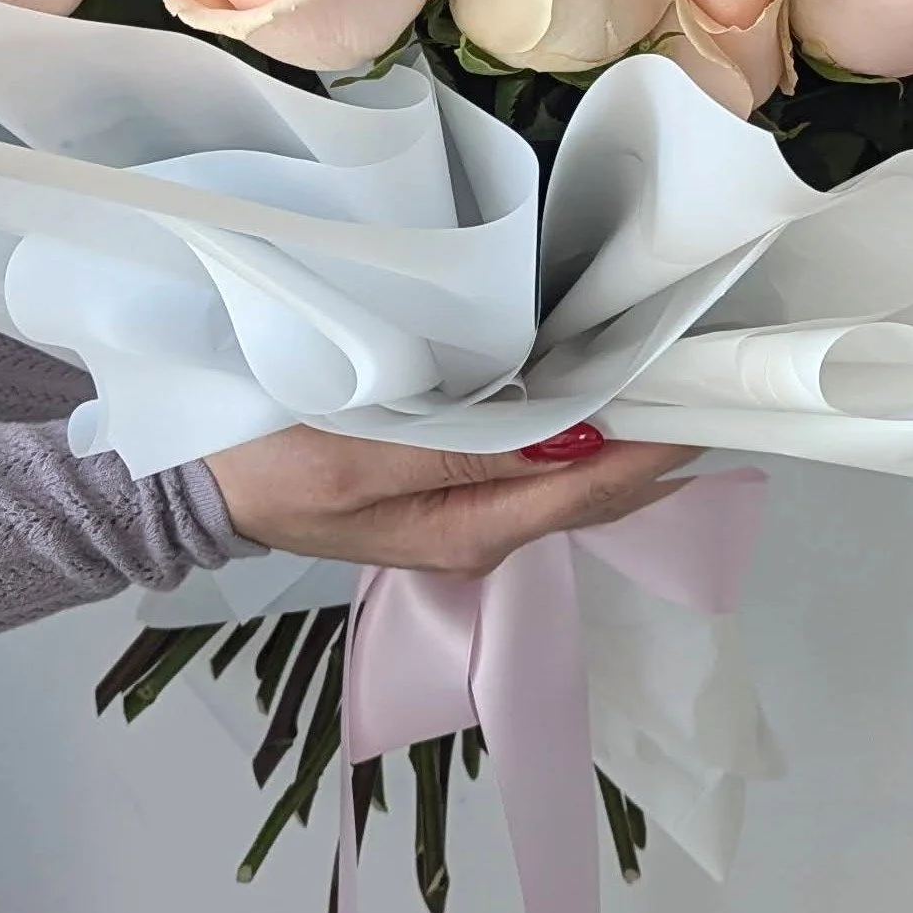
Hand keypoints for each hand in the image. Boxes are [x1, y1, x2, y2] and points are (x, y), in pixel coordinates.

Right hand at [210, 421, 692, 577]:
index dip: (654, 448)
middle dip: (653, 446)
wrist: (202, 485)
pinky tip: (598, 400)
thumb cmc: (274, 464)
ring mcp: (467, 515)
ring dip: (621, 440)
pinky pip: (537, 468)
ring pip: (572, 482)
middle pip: (595, 493)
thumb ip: (468, 452)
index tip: (703, 399)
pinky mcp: (449, 491)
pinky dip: (577, 437)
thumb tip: (573, 442)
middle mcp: (483, 531)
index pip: (591, 489)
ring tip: (672, 384)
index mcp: (470, 529)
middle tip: (709, 381)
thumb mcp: (363, 456)